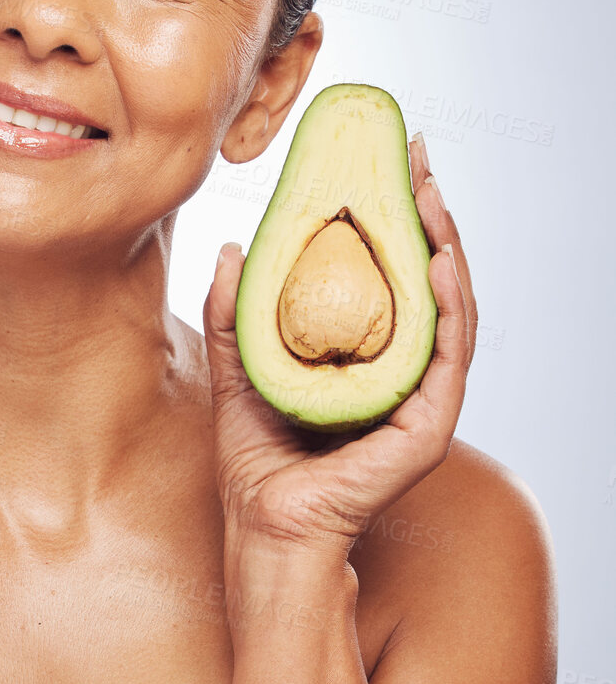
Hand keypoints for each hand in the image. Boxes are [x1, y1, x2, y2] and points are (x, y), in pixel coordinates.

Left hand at [202, 135, 476, 558]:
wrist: (263, 525)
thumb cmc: (255, 461)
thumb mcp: (237, 367)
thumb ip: (234, 312)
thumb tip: (233, 247)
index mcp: (372, 360)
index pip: (396, 277)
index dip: (397, 219)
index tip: (388, 162)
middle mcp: (406, 376)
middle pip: (431, 283)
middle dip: (429, 215)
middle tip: (418, 158)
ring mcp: (423, 402)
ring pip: (451, 311)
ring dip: (445, 247)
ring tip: (429, 196)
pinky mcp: (427, 428)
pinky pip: (448, 357)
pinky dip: (449, 305)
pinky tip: (436, 261)